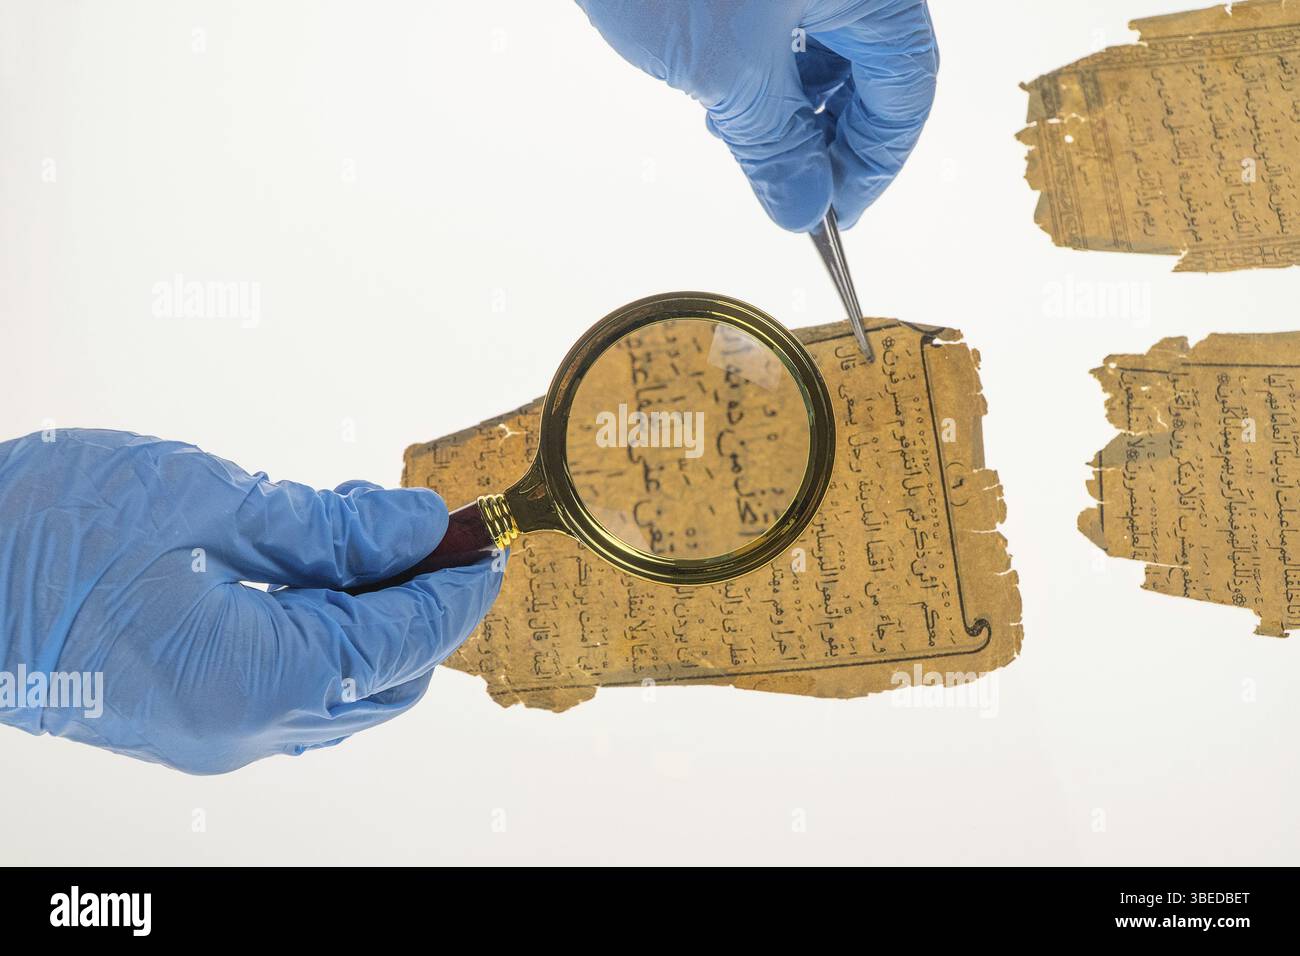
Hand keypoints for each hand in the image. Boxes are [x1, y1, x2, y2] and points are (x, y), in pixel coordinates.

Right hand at [0, 429, 502, 773]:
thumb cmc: (44, 529)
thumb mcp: (206, 502)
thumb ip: (330, 525)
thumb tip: (420, 526)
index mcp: (258, 681)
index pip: (401, 640)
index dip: (456, 588)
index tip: (489, 541)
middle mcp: (245, 728)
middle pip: (384, 677)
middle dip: (422, 603)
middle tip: (433, 529)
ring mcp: (214, 731)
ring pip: (341, 683)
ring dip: (373, 611)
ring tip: (368, 527)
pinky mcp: (190, 716)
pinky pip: (292, 681)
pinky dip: (324, 624)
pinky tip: (315, 557)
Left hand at [576, 0, 937, 231]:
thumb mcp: (728, 73)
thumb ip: (775, 148)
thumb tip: (804, 205)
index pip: (906, 88)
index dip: (874, 162)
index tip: (836, 212)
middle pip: (874, 67)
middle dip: (834, 136)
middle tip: (795, 189)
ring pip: (829, 48)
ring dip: (796, 108)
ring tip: (750, 142)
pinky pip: (790, 25)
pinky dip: (769, 72)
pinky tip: (730, 100)